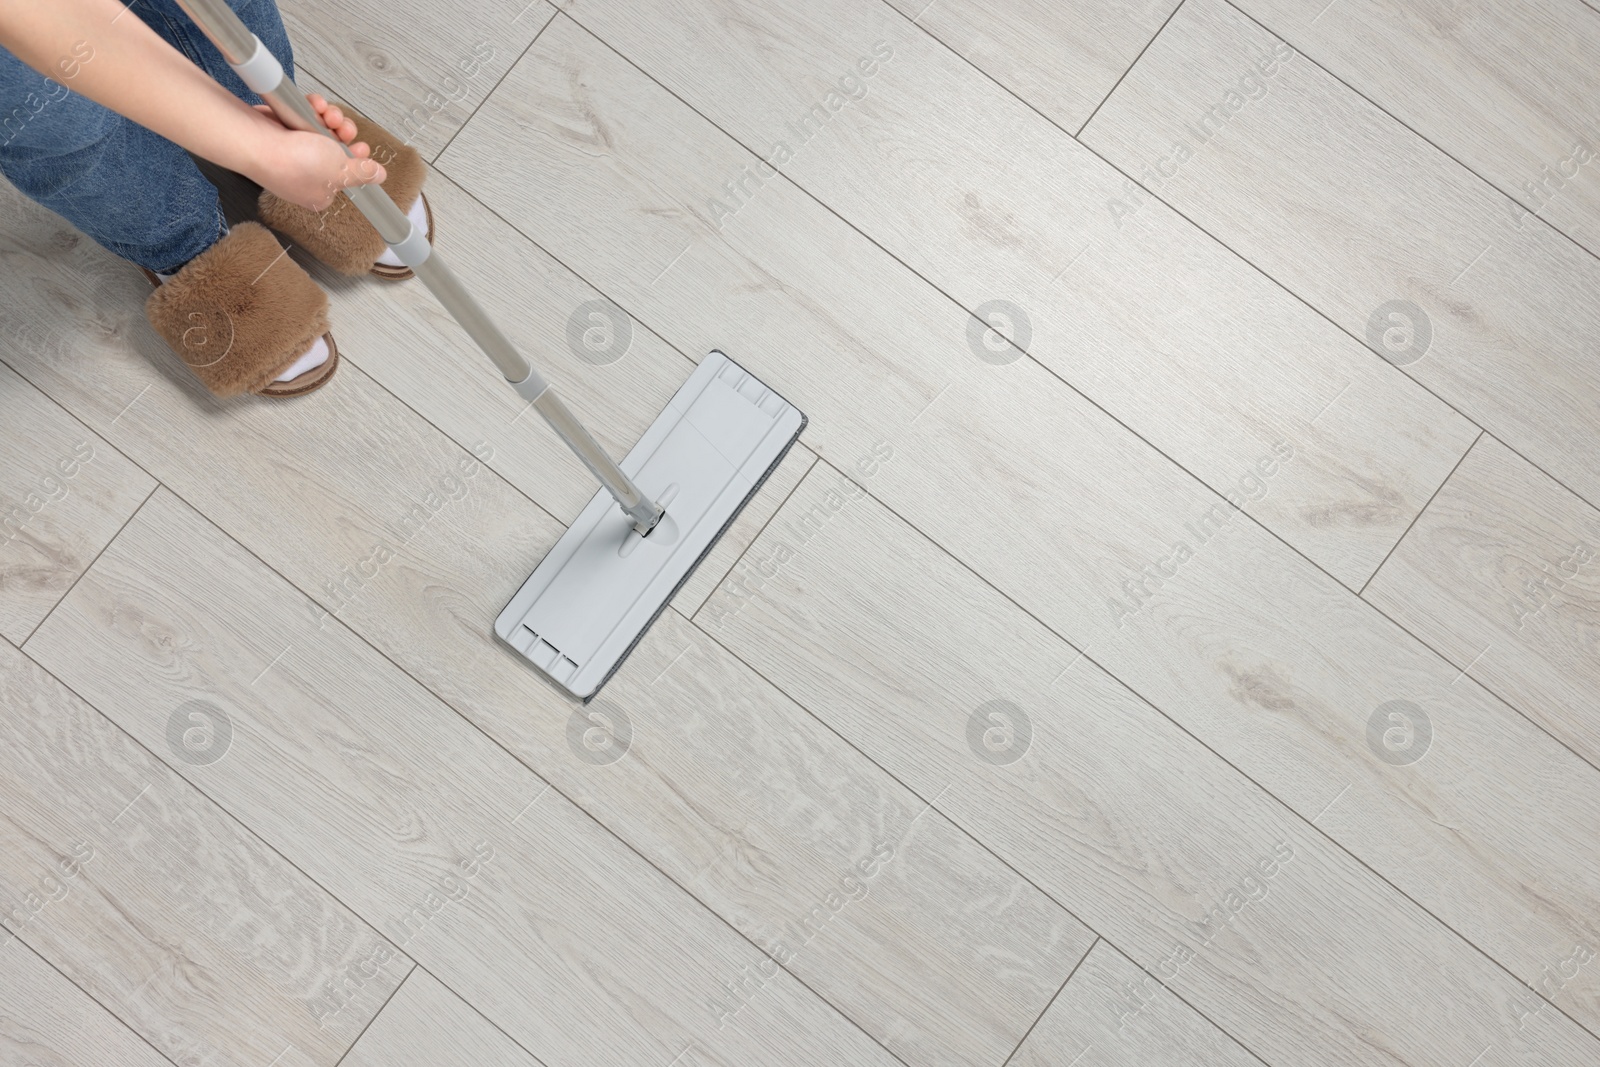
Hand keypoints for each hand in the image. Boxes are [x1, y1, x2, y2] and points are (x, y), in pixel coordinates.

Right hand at [248, 94, 386, 210]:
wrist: (257, 141)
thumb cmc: (294, 162)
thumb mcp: (341, 171)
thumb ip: (362, 173)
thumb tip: (379, 176)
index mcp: (320, 191)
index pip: (345, 174)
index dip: (355, 159)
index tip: (359, 148)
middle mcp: (306, 172)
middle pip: (336, 148)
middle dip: (343, 132)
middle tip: (342, 129)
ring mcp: (293, 150)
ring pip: (322, 129)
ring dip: (330, 117)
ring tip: (327, 115)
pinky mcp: (283, 129)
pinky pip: (304, 115)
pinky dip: (312, 108)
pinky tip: (314, 105)